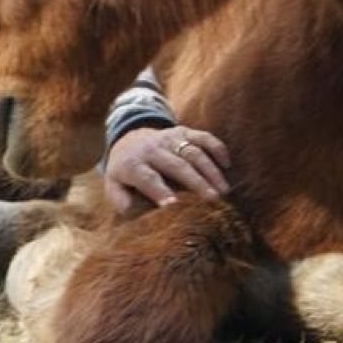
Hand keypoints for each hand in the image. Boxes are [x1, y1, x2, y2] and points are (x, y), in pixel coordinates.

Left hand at [103, 125, 230, 213]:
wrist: (129, 139)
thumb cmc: (125, 171)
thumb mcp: (114, 184)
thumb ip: (119, 198)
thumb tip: (130, 210)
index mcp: (133, 164)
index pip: (148, 178)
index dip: (160, 191)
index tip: (173, 206)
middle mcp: (152, 148)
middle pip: (177, 165)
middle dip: (196, 182)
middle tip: (213, 200)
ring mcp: (169, 138)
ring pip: (193, 152)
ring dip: (210, 170)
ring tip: (224, 190)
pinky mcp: (183, 131)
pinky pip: (203, 137)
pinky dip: (216, 148)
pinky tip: (227, 164)